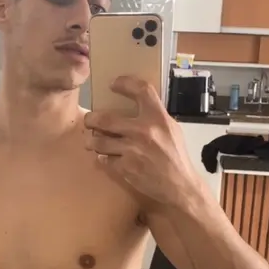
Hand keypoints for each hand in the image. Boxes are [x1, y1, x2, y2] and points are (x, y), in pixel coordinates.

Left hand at [84, 75, 197, 207]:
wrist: (179, 186)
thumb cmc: (176, 156)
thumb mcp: (172, 130)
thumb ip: (154, 116)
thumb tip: (136, 104)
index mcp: (158, 118)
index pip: (141, 90)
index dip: (125, 82)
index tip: (114, 84)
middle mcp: (143, 131)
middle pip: (105, 118)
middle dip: (91, 119)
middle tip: (89, 120)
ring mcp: (132, 150)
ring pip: (99, 140)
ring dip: (93, 140)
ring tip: (93, 141)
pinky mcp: (125, 167)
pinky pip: (104, 159)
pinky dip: (104, 158)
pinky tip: (107, 157)